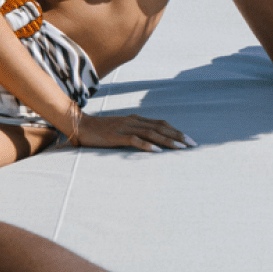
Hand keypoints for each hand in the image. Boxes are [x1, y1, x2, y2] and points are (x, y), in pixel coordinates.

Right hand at [76, 112, 194, 151]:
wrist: (81, 125)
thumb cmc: (101, 130)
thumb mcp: (121, 129)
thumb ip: (134, 132)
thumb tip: (149, 141)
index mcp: (136, 119)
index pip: (161, 124)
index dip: (175, 131)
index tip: (188, 139)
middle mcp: (134, 121)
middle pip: (161, 127)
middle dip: (177, 136)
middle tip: (192, 144)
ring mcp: (126, 127)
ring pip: (152, 133)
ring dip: (167, 141)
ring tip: (180, 148)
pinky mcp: (117, 136)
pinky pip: (135, 140)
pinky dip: (148, 146)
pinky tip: (157, 152)